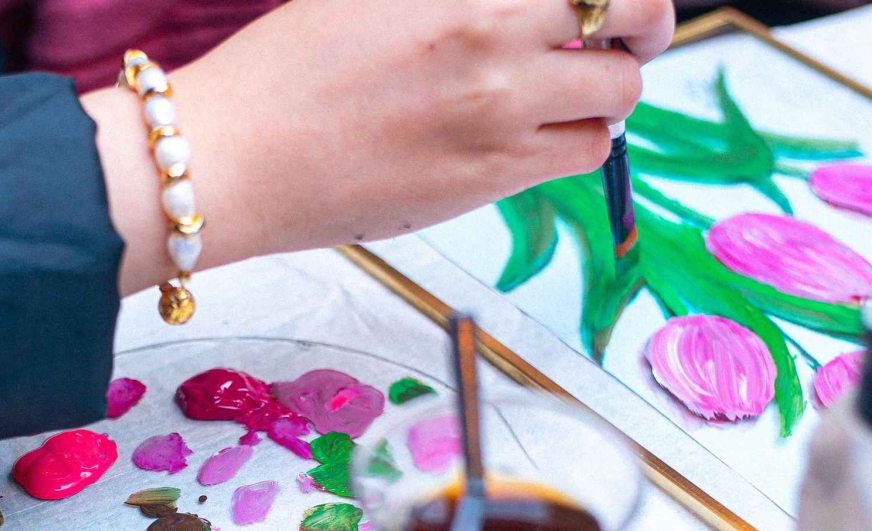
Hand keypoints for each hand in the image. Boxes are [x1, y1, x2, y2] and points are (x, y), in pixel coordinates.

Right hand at [83, 0, 674, 294]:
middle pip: (632, 13)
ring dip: (603, 93)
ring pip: (618, 95)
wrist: (230, 158)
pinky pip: (581, 153)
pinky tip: (533, 137)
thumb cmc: (282, 70)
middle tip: (627, 34)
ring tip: (564, 98)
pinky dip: (574, 141)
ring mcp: (499, 104)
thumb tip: (520, 9)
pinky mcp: (491, 174)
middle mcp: (494, 26)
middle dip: (640, 25)